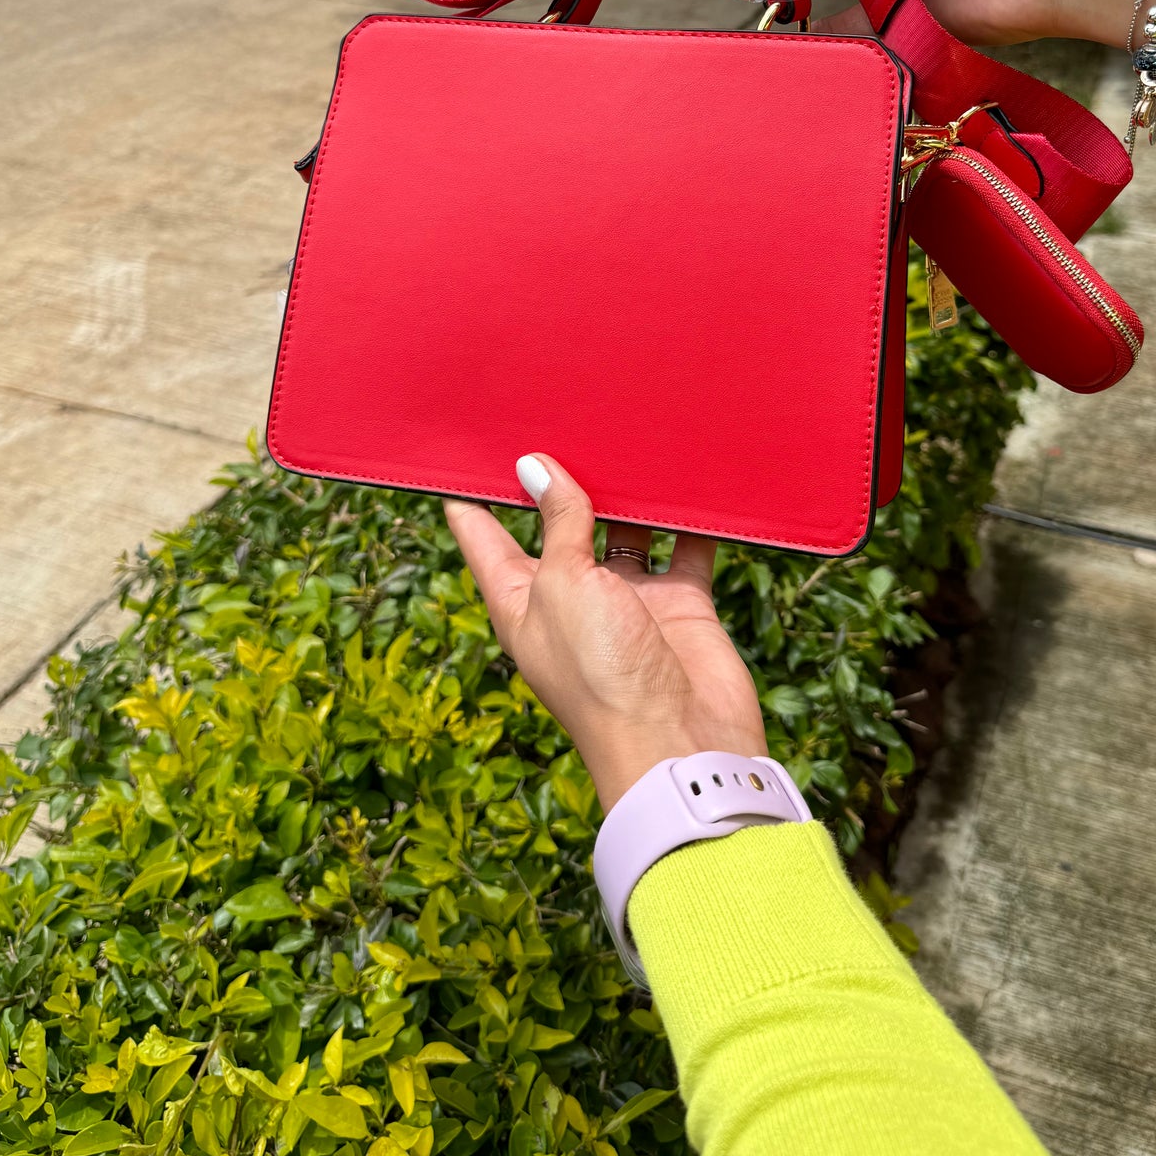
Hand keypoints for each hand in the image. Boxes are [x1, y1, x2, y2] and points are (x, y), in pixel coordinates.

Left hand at [444, 455, 766, 810]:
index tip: (465, 440)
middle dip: (561, 477)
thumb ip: (557, 524)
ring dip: (628, 490)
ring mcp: (627, 600)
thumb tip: (535, 467)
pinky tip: (690, 474)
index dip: (472, 491)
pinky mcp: (679, 603)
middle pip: (559, 525)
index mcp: (520, 600)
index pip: (484, 536)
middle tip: (561, 411)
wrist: (679, 744)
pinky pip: (684, 547)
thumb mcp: (562, 585)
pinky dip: (689, 517)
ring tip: (627, 428)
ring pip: (624, 528)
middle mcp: (571, 597)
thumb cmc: (601, 677)